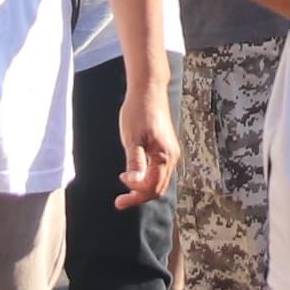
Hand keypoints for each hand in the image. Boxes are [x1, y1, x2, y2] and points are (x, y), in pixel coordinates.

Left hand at [116, 66, 178, 211]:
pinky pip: (159, 171)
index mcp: (164, 156)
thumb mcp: (132, 138)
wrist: (148, 89)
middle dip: (139, 196)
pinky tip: (133, 173)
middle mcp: (172, 157)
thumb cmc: (139, 111)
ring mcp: (171, 152)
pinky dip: (147, 178)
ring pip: (159, 181)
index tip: (118, 201)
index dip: (134, 196)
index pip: (151, 188)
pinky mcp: (166, 148)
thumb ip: (135, 162)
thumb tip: (134, 182)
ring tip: (124, 185)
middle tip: (120, 200)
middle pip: (157, 188)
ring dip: (143, 188)